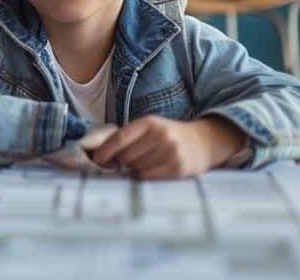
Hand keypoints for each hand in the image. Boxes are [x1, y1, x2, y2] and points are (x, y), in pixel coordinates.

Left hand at [90, 116, 245, 179]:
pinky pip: (148, 177)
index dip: (105, 150)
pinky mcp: (178, 168)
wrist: (203, 142)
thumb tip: (101, 154)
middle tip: (123, 162)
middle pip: (126, 155)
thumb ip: (129, 136)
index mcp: (150, 122)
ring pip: (136, 168)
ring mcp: (171, 152)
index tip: (96, 159)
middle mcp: (161, 135)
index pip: (121, 137)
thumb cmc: (169, 135)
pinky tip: (150, 169)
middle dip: (121, 161)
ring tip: (143, 162)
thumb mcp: (151, 127)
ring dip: (133, 169)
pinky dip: (143, 175)